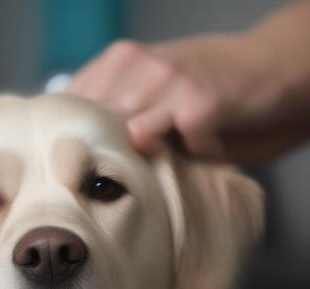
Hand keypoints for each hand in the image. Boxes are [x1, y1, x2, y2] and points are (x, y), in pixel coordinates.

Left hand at [68, 31, 309, 162]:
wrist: (269, 65)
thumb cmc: (203, 89)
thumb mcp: (150, 91)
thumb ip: (115, 111)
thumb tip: (77, 148)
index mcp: (117, 61)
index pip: (73, 108)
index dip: (75, 140)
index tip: (83, 164)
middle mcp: (135, 64)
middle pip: (96, 129)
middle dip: (106, 156)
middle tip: (124, 173)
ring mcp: (166, 81)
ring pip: (130, 137)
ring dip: (146, 158)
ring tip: (166, 159)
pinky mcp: (198, 103)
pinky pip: (177, 147)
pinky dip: (192, 156)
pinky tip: (205, 146)